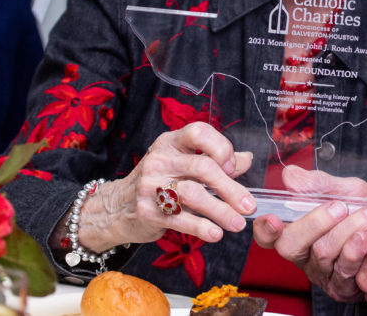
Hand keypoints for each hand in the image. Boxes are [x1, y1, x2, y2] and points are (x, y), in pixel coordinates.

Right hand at [77, 122, 253, 249]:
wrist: (118, 207)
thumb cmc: (160, 181)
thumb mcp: (184, 163)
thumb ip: (216, 160)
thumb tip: (246, 159)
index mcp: (172, 142)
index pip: (199, 132)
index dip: (221, 147)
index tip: (234, 167)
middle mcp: (160, 159)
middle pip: (202, 167)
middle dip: (230, 188)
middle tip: (249, 206)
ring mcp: (150, 185)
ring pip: (193, 194)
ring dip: (220, 211)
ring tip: (238, 223)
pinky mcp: (147, 211)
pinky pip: (180, 219)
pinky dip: (201, 227)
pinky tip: (216, 233)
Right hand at [252, 166, 366, 302]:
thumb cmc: (363, 209)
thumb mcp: (343, 189)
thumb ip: (317, 183)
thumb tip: (290, 175)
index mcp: (297, 230)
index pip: (268, 235)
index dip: (265, 228)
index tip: (274, 218)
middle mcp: (304, 254)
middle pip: (289, 246)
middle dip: (314, 223)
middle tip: (339, 206)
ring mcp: (322, 272)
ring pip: (321, 254)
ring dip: (347, 229)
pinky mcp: (341, 286)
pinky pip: (342, 272)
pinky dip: (356, 251)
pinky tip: (366, 237)